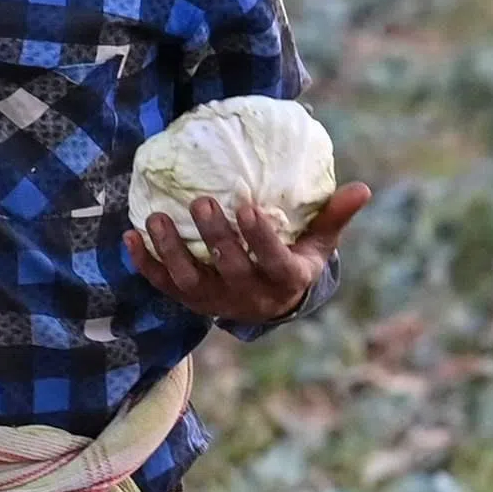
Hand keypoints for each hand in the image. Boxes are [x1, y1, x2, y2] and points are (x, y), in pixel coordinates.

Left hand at [128, 181, 373, 325]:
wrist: (269, 304)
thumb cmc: (295, 261)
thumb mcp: (318, 244)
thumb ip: (334, 216)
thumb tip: (363, 188)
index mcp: (284, 281)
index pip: (271, 261)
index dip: (259, 238)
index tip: (248, 207)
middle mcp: (248, 296)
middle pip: (229, 269)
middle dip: (215, 238)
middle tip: (202, 203)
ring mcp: (215, 301)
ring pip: (189, 281)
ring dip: (170, 251)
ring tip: (156, 219)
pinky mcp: (189, 301)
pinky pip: (163, 285)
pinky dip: (144, 264)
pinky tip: (130, 237)